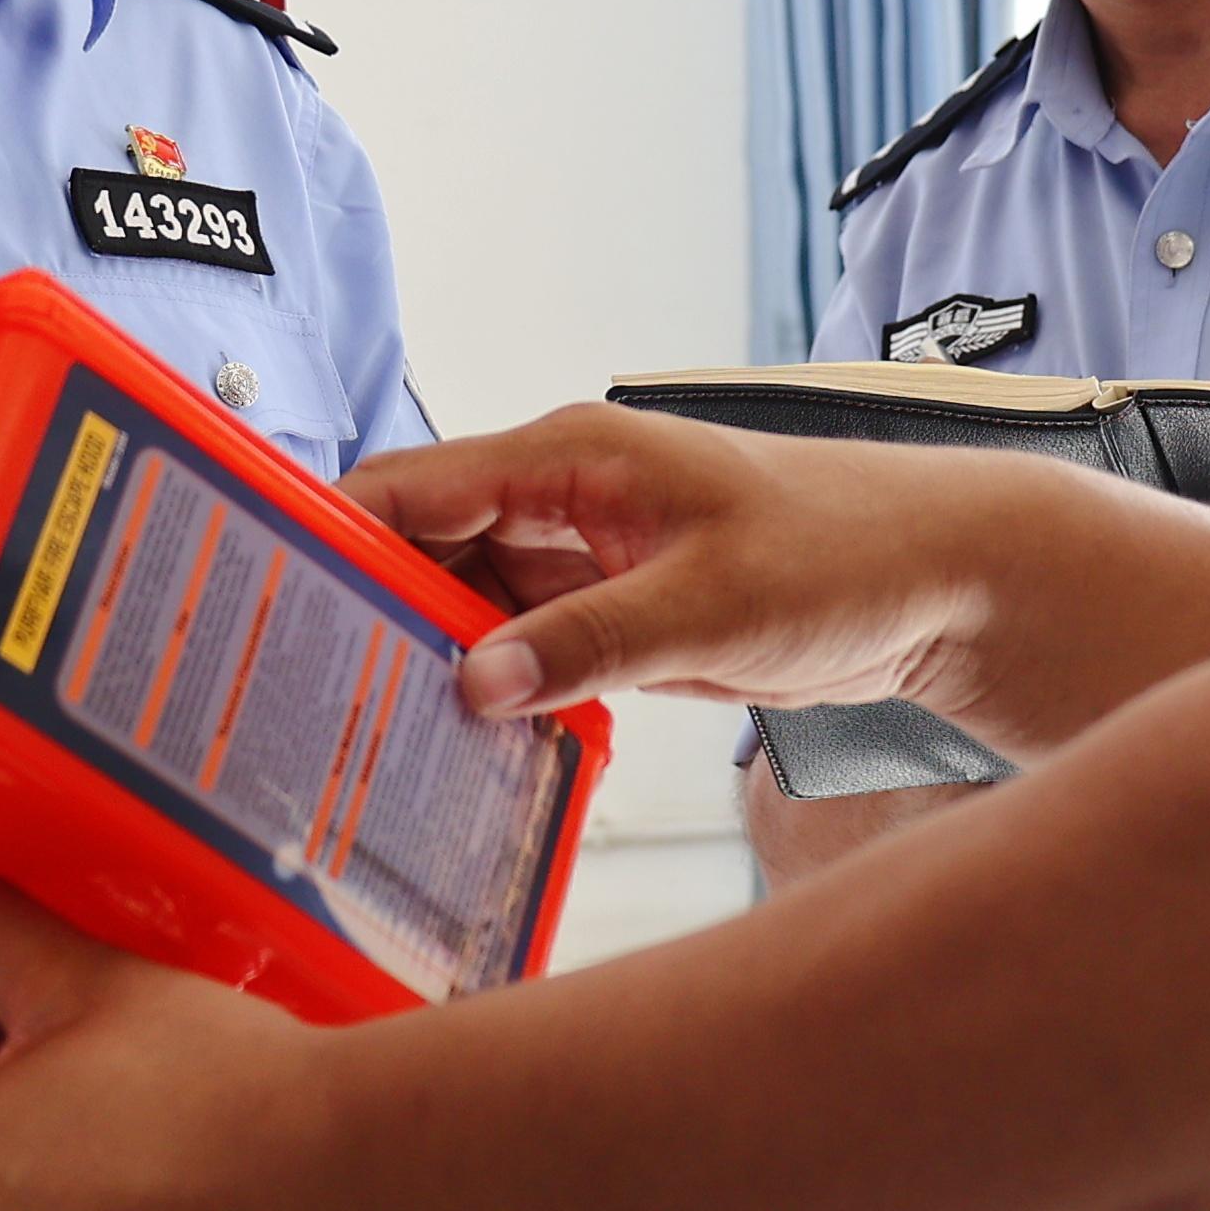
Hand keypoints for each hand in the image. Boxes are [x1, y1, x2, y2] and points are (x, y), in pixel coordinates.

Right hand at [345, 405, 1049, 723]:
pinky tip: (453, 752)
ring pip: (466, 607)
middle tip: (300, 698)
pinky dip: (489, 692)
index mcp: (573, 458)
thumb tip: (469, 681)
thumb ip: (589, 643)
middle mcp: (563, 500)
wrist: (947, 585)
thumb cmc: (848, 556)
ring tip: (355, 738)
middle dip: (364, 613)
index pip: (413, 485)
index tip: (262, 599)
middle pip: (423, 550)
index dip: (331, 534)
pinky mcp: (615, 616)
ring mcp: (587, 560)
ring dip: (424, 662)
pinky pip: (522, 651)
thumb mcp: (714, 607)